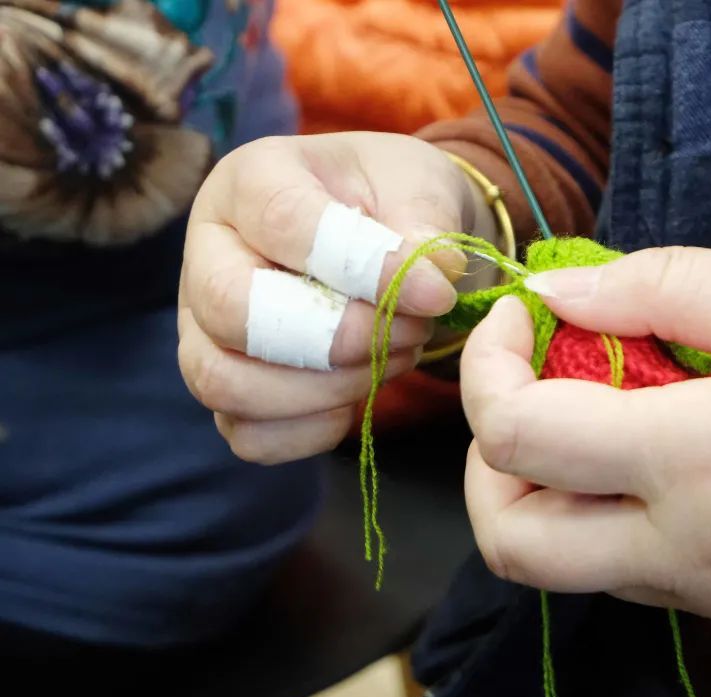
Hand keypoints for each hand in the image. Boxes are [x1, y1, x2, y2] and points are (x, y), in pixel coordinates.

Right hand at [179, 133, 493, 463]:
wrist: (388, 234)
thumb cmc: (394, 200)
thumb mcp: (421, 185)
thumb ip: (425, 224)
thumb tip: (437, 274)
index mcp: (251, 180)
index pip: (281, 222)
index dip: (364, 267)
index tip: (437, 293)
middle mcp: (209, 251)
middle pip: (229, 310)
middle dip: (334, 338)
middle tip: (409, 331)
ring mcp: (204, 324)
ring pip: (223, 382)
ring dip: (324, 389)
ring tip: (393, 357)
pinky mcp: (225, 382)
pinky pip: (246, 433)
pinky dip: (311, 430)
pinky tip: (359, 398)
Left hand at [461, 247, 710, 624]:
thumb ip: (663, 290)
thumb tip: (558, 291)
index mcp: (702, 462)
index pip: (516, 439)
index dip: (488, 369)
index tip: (524, 317)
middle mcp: (692, 549)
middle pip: (511, 538)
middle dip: (489, 456)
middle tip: (534, 379)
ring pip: (564, 563)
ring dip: (547, 483)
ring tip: (606, 401)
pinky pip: (630, 570)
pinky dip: (606, 508)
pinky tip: (662, 444)